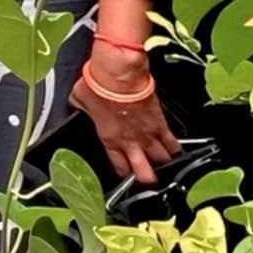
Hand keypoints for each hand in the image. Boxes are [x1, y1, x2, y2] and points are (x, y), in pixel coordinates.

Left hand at [70, 45, 181, 187]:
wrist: (119, 74)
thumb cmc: (98, 84)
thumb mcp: (79, 99)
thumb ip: (80, 108)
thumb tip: (76, 105)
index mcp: (109, 139)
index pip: (119, 167)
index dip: (124, 174)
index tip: (126, 173)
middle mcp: (130, 142)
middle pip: (145, 173)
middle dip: (147, 178)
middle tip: (148, 177)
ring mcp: (148, 134)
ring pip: (162, 161)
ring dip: (163, 164)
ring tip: (163, 165)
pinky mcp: (161, 123)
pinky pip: (173, 143)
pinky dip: (175, 149)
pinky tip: (176, 152)